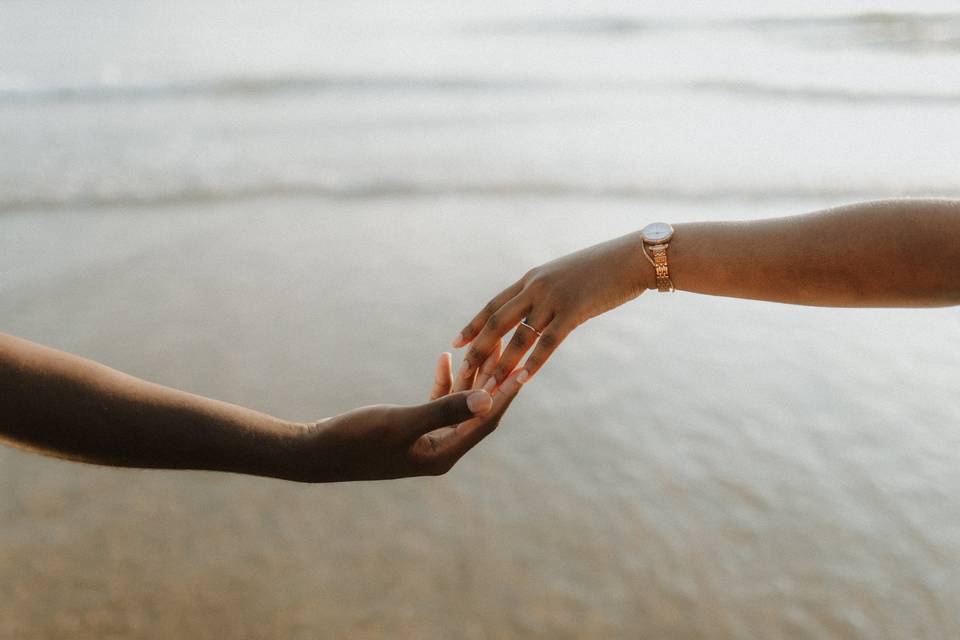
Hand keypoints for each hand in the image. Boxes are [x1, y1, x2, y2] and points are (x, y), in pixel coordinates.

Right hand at [291, 353, 524, 481]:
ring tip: (485, 347)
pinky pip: (435, 404)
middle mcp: (439, 451)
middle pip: (477, 412)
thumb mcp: (402, 422)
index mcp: (443, 455)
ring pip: (458, 405)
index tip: (524, 369)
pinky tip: (444, 358)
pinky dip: (442, 382)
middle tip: (511, 351)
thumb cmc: (356, 440)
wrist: (316, 451)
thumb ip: (444, 410)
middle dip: (493, 381)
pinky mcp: (410, 431)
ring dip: (470, 378)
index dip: (505, 394)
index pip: (485, 421)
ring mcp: (425, 441)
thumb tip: (486, 400)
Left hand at [452, 232, 651, 388]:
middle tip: (463, 372)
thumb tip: (537, 305)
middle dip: (478, 349)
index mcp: (531, 278)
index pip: (494, 305)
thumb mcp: (566, 276)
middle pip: (497, 322)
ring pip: (519, 337)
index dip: (473, 325)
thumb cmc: (603, 268)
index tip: (456, 343)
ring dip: (502, 365)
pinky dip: (532, 363)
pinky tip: (521, 380)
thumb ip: (547, 291)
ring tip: (489, 386)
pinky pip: (547, 342)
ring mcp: (553, 298)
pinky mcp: (574, 311)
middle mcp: (536, 287)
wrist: (631, 257)